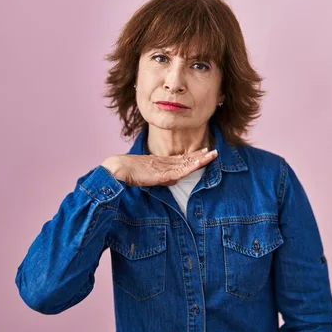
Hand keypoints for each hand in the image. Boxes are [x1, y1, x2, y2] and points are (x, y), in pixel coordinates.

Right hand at [101, 148, 217, 186]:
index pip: (180, 158)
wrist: (118, 169)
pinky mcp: (163, 173)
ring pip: (186, 162)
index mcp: (160, 162)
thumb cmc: (128, 172)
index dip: (193, 156)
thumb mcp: (149, 176)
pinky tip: (200, 163)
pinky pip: (181, 169)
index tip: (203, 152)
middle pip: (186, 158)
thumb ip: (162, 178)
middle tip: (213, 151)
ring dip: (200, 159)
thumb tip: (175, 180)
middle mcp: (165, 162)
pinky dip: (192, 166)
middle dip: (200, 155)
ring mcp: (164, 166)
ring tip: (212, 155)